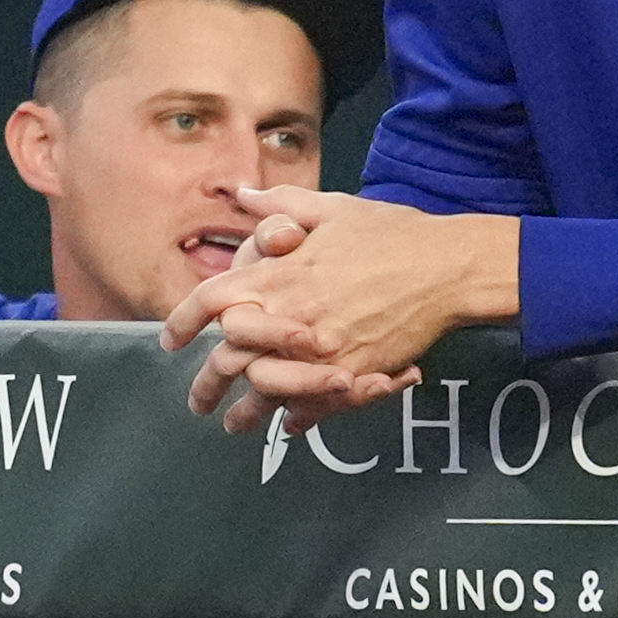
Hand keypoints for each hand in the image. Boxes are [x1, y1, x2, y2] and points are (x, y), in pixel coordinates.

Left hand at [165, 190, 511, 434]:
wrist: (448, 268)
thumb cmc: (392, 233)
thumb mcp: (331, 207)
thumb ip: (279, 204)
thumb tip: (239, 193)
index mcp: (281, 274)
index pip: (212, 300)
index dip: (183, 322)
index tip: (170, 340)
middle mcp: (292, 316)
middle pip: (229, 359)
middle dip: (206, 384)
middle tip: (198, 400)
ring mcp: (322, 351)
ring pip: (265, 392)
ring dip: (246, 413)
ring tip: (234, 425)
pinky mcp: (353, 374)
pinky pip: (312, 406)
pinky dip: (296, 418)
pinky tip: (287, 424)